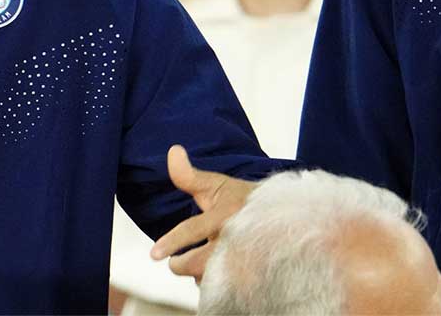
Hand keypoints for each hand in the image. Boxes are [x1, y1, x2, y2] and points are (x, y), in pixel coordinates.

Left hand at [148, 145, 254, 281]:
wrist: (287, 217)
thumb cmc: (243, 200)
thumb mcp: (218, 185)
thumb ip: (190, 175)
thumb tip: (173, 150)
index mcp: (226, 215)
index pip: (193, 230)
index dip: (172, 242)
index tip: (154, 254)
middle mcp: (237, 239)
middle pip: (198, 263)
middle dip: (180, 264)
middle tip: (176, 261)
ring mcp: (248, 260)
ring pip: (212, 280)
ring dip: (202, 275)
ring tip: (205, 262)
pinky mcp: (257, 278)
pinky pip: (228, 290)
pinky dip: (218, 285)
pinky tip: (220, 273)